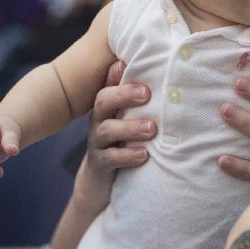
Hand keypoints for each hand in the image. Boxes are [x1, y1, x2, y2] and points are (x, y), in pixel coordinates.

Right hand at [75, 60, 154, 213]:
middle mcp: (100, 120)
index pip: (109, 85)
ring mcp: (98, 142)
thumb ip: (136, 95)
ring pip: (107, 130)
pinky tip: (144, 154)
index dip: (121, 78)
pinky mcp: (101, 164)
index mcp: (109, 105)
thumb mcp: (129, 116)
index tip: (137, 71)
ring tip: (151, 129)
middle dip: (123, 95)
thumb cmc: (123, 139)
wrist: (101, 180)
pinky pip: (109, 158)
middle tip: (146, 94)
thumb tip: (142, 68)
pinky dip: (127, 156)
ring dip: (130, 128)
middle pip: (102, 101)